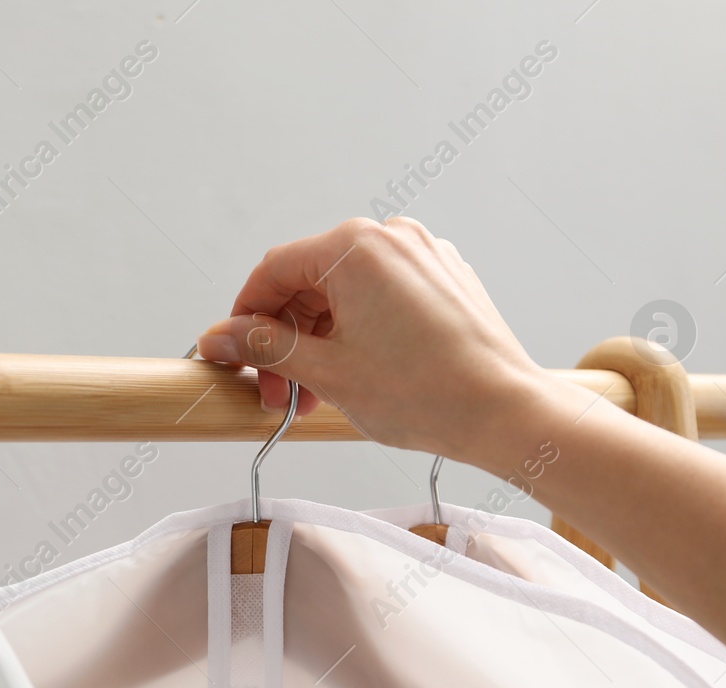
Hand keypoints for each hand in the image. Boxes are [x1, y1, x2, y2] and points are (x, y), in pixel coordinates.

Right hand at [196, 217, 564, 467]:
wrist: (504, 412)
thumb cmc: (427, 393)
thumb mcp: (326, 372)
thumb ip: (264, 347)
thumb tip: (221, 336)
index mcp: (355, 248)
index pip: (273, 271)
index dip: (244, 317)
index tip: (233, 353)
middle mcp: (390, 237)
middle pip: (309, 280)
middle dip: (285, 338)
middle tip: (277, 391)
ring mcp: (422, 254)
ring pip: (344, 290)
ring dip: (319, 338)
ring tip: (315, 392)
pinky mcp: (444, 277)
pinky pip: (381, 295)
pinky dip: (356, 328)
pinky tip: (354, 372)